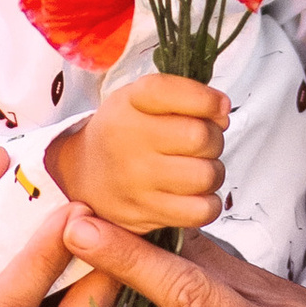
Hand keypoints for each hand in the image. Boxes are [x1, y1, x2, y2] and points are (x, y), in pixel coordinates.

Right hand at [49, 71, 228, 230]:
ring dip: (213, 172)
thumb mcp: (142, 99)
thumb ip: (185, 97)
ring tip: (198, 168)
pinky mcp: (144, 214)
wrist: (82, 174)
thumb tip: (223, 113)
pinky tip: (196, 194)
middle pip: (200, 136)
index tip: (218, 107)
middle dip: (214, 138)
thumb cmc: (124, 132)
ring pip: (206, 175)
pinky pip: (200, 211)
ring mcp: (135, 181)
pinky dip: (209, 203)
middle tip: (202, 143)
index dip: (208, 100)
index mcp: (129, 103)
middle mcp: (128, 140)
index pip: (175, 92)